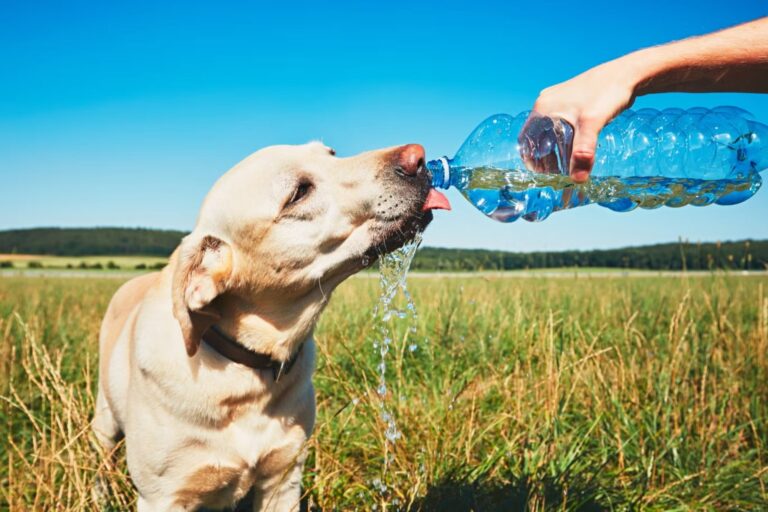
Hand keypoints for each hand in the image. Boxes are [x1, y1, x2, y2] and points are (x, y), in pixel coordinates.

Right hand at [526, 59, 639, 181]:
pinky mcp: (570, 102)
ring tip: (568, 164)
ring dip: (555, 150)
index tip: (543, 175)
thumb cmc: (607, 93)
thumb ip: (583, 152)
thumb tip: (577, 180)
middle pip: (537, 137)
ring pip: (549, 132)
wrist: (627, 74)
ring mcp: (558, 101)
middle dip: (545, 157)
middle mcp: (546, 103)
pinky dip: (565, 140)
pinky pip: (560, 126)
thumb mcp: (592, 124)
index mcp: (543, 108)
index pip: (526, 139)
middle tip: (557, 174)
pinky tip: (578, 148)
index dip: (531, 159)